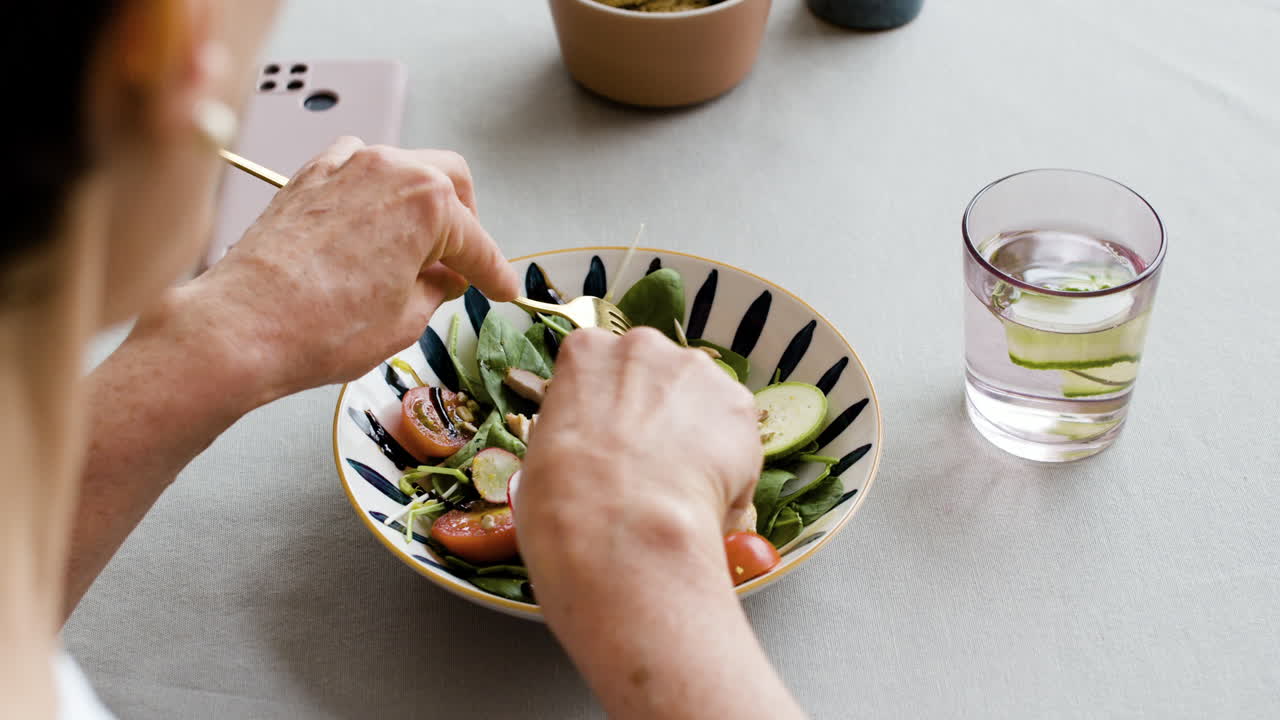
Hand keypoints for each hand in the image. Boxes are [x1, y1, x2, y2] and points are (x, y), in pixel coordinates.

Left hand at [173, 137, 519, 401]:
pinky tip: (370, 230)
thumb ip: (436, 290)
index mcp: (427, 203)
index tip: (501, 288)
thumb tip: (443, 280)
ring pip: (402, 168)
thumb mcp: (405, 322)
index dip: (496, 273)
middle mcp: (388, 170)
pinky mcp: (308, 177)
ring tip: (413, 251)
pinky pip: (355, 170)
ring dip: (417, 203)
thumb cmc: (316, 326)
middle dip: (464, 221)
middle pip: (450, 181)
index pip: (478, 241)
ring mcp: (344, 167)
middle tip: (461, 264)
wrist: (242, 326)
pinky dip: (372, 194)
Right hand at [517, 327, 762, 586]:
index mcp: (587, 351)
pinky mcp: (739, 404)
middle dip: (658, 412)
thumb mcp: (544, 454)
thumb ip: (576, 433)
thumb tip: (593, 456)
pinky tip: (706, 500)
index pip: (602, 367)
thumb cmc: (564, 499)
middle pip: (658, 375)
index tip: (613, 438)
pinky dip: (730, 466)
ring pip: (702, 401)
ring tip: (682, 489)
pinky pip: (737, 436)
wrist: (622, 526)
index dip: (610, 407)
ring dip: (697, 435)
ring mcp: (696, 371)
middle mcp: (644, 346)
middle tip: (651, 464)